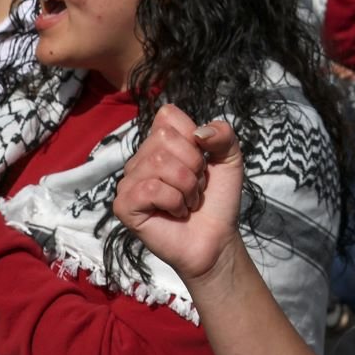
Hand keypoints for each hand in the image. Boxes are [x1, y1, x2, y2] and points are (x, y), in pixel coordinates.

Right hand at [116, 107, 246, 283]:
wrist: (217, 239)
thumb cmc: (217, 200)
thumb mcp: (230, 159)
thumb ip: (223, 135)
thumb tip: (200, 132)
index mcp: (160, 144)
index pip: (167, 115)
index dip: (192, 137)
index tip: (201, 161)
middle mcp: (140, 159)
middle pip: (163, 138)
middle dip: (192, 165)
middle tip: (195, 187)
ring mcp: (129, 182)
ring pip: (158, 163)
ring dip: (186, 186)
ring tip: (187, 201)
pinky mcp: (124, 206)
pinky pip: (149, 189)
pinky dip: (173, 201)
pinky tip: (176, 213)